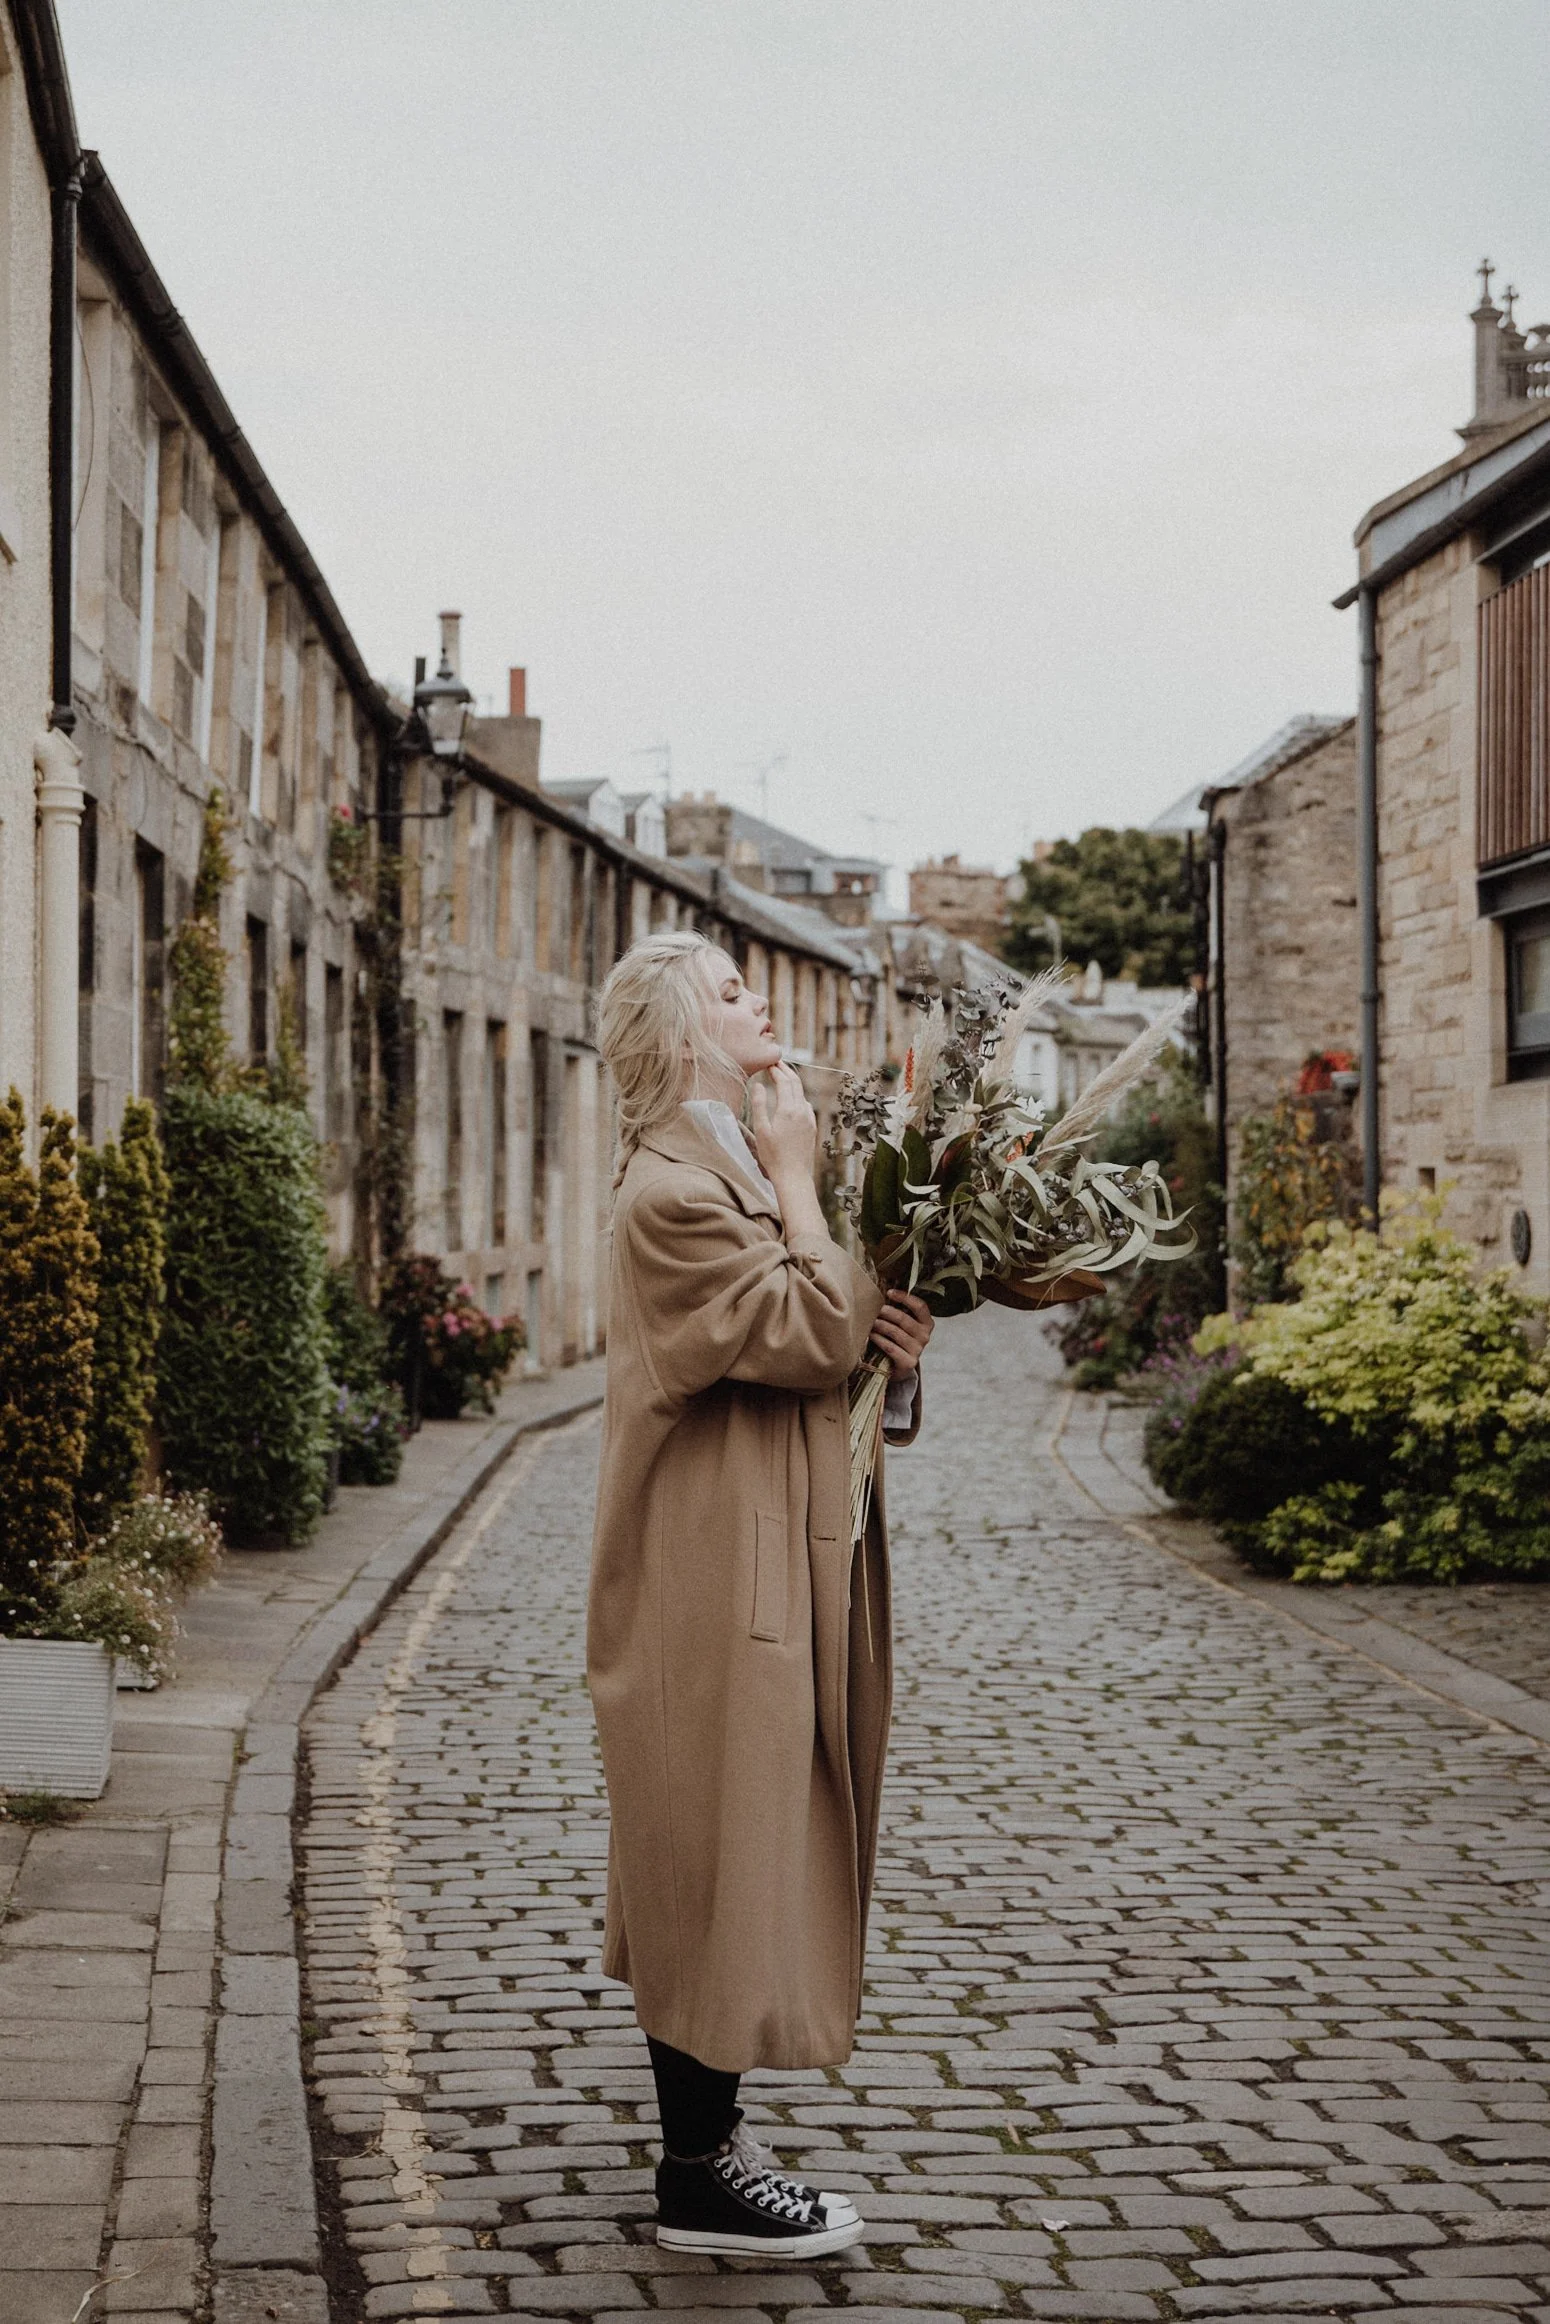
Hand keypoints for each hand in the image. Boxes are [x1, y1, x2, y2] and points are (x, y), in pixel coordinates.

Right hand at [749, 1062, 816, 1188]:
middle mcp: (802, 1111)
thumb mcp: (761, 1130)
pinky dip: (798, 1096)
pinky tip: (793, 1099)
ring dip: (792, 1082)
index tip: (768, 1063)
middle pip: (796, 1083)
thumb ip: (759, 1105)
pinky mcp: (812, 1127)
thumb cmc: (773, 1156)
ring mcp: (809, 1119)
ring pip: (802, 1094)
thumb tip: (757, 1084)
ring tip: (783, 1077)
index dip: (776, 1070)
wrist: (794, 1176)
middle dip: (786, 1071)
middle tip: (776, 1063)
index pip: (784, 1081)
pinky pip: (806, 1105)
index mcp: (788, 1109)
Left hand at [870, 1289, 932, 1381]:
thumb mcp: (904, 1325)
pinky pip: (890, 1347)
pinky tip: (871, 1335)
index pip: (920, 1306)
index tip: (889, 1292)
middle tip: (875, 1310)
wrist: (900, 1367)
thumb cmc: (899, 1340)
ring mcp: (918, 1350)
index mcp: (927, 1323)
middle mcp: (925, 1336)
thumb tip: (885, 1293)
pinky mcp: (908, 1362)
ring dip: (880, 1325)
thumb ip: (900, 1311)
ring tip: (871, 1322)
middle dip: (887, 1312)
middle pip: (904, 1319)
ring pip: (895, 1332)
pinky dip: (879, 1339)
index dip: (905, 1297)